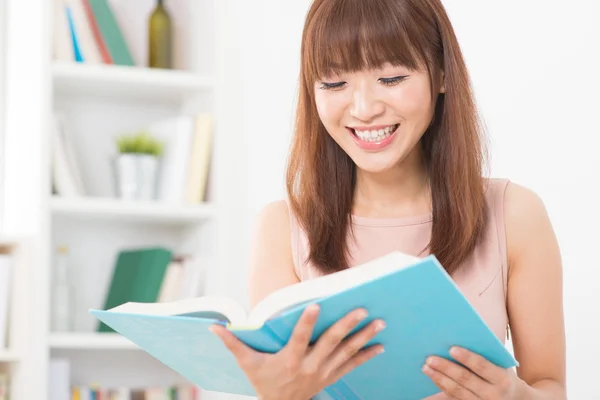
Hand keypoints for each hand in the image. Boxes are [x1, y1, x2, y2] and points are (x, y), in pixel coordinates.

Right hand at [209, 304, 384, 399]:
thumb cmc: (263, 383)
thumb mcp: (247, 365)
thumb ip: (232, 344)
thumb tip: (214, 327)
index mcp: (290, 360)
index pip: (299, 338)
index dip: (307, 322)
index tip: (316, 305)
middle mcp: (310, 366)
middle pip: (330, 344)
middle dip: (347, 326)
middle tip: (362, 310)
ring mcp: (323, 373)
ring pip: (346, 352)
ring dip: (364, 337)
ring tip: (379, 322)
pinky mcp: (331, 377)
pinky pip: (352, 365)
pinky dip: (367, 355)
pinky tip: (381, 345)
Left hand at [422, 346, 518, 398]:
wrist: (513, 399)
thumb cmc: (501, 374)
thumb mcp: (500, 365)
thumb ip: (484, 355)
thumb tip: (455, 340)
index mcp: (502, 379)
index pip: (482, 366)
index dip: (467, 357)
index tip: (451, 348)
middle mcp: (493, 395)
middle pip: (465, 379)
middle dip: (446, 368)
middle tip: (430, 358)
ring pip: (457, 391)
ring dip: (439, 378)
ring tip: (426, 367)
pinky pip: (454, 398)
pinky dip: (442, 387)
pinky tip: (433, 378)